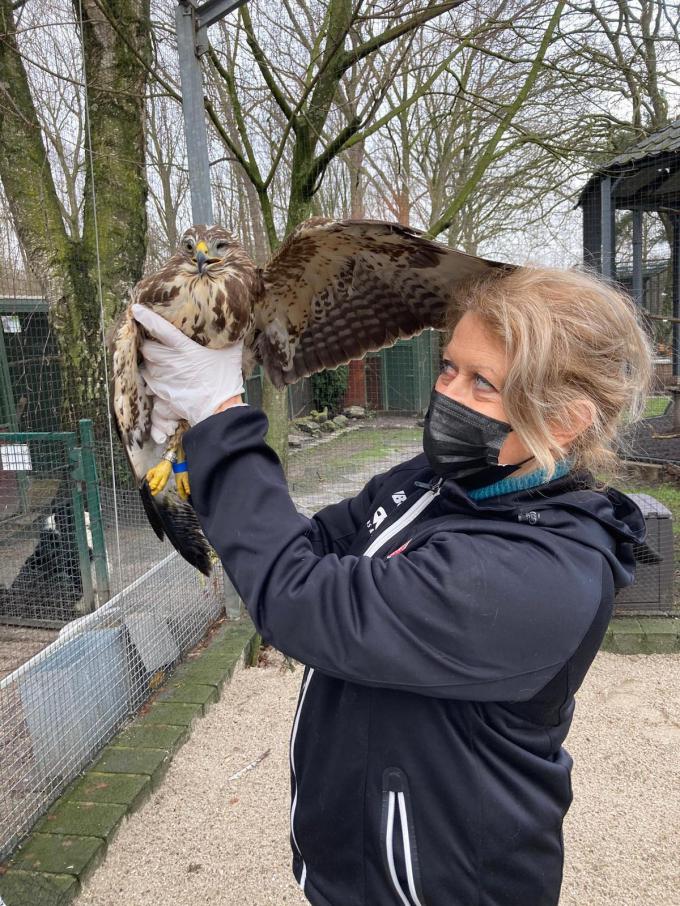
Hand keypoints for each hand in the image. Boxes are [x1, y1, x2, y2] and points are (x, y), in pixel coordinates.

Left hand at [132, 304, 244, 440]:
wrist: (218, 409)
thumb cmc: (225, 379)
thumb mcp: (231, 353)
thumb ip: (230, 336)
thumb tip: (235, 323)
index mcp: (183, 347)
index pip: (159, 328)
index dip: (146, 317)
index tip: (136, 310)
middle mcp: (169, 361)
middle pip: (147, 347)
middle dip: (150, 345)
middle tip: (160, 346)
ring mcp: (162, 378)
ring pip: (147, 365)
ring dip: (153, 364)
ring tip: (165, 364)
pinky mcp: (160, 393)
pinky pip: (149, 383)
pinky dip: (154, 380)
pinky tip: (165, 381)